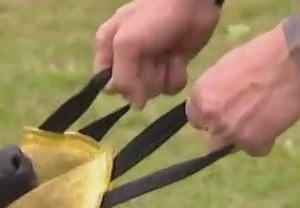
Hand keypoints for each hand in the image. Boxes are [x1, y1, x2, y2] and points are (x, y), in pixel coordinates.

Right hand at [94, 0, 221, 108]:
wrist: (192, 2)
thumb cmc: (154, 16)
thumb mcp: (127, 44)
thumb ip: (122, 77)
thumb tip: (135, 106)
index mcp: (108, 49)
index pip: (107, 83)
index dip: (121, 83)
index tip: (133, 70)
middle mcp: (126, 59)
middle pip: (130, 90)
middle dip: (144, 78)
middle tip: (153, 57)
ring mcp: (150, 63)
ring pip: (151, 91)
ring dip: (162, 76)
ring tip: (168, 55)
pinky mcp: (171, 66)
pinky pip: (170, 88)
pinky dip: (176, 75)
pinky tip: (179, 58)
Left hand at [186, 25, 299, 156]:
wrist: (293, 56)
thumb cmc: (262, 55)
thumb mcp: (225, 68)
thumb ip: (214, 92)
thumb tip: (211, 106)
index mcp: (200, 96)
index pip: (197, 119)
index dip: (213, 117)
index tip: (228, 111)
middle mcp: (210, 115)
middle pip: (212, 137)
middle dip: (227, 131)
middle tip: (247, 117)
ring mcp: (229, 130)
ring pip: (230, 147)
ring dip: (244, 138)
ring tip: (263, 118)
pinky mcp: (251, 141)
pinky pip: (256, 150)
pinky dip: (266, 141)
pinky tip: (275, 122)